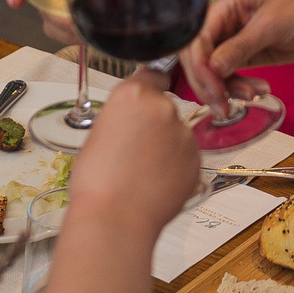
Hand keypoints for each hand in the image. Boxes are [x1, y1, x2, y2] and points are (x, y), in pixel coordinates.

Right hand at [66, 70, 200, 233]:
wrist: (115, 218)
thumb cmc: (97, 182)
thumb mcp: (99, 134)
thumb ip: (123, 118)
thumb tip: (132, 122)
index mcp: (133, 94)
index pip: (152, 74)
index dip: (149, 89)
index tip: (146, 101)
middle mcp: (163, 107)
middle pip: (164, 106)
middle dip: (155, 123)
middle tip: (136, 149)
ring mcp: (183, 133)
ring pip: (177, 133)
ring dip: (166, 146)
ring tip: (143, 172)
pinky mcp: (196, 158)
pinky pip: (186, 156)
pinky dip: (176, 167)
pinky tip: (156, 183)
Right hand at [182, 0, 293, 101]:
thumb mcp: (272, 26)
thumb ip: (240, 46)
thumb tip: (211, 68)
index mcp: (227, 2)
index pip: (197, 35)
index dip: (200, 64)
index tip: (212, 86)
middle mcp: (226, 20)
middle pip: (200, 56)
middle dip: (209, 82)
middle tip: (222, 105)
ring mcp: (236, 40)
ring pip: (214, 70)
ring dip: (227, 88)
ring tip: (252, 97)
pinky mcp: (249, 56)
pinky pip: (231, 76)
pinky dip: (240, 87)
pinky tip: (259, 91)